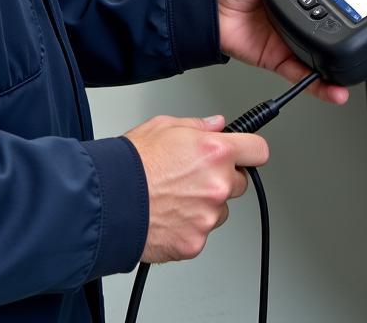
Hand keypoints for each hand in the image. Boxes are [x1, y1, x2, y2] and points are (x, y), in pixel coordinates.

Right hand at [125, 114, 267, 262]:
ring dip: (206, 205)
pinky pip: (201, 232)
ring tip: (175, 197)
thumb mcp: (164, 126)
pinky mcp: (196, 242)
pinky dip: (189, 227)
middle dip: (223, 178)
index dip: (251, 150)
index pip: (258, 150)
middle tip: (194, 176)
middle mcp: (218, 184)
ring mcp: (208, 216)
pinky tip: (168, 215)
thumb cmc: (131, 163)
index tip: (247, 153)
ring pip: (220, 209)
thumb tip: (216, 125)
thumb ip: (198, 125)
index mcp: (216, 152)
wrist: (108, 201)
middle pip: (240, 182)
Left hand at [216, 0, 366, 103]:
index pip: (350, 1)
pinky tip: (340, 89)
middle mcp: (308, 17)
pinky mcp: (284, 60)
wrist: (207, 8)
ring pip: (335, 59)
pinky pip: (309, 77)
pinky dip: (325, 86)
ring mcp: (297, 40)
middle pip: (349, 35)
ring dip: (358, 68)